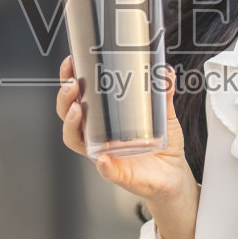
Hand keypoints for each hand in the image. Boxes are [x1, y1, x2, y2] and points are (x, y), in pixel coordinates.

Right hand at [56, 54, 199, 238]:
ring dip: (71, 124)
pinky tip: (102, 158)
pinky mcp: (117, 173)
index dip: (68, 80)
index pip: (78, 97)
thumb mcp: (165, 116)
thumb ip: (164, 94)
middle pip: (68, 115)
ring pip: (75, 140)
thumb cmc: (162, 146)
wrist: (173, 175)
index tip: (70, 63)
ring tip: (78, 109)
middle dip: (64, 98)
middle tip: (73, 84)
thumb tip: (165, 71)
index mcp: (103, 119)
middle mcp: (98, 135)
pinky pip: (105, 170)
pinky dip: (103, 165)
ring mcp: (104, 153)